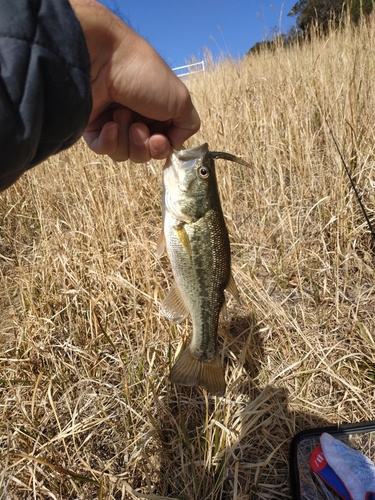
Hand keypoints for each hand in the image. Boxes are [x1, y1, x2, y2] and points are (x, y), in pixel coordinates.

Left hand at [69, 0, 199, 161]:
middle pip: (144, 154)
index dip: (161, 149)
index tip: (158, 139)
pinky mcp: (92, 127)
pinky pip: (103, 149)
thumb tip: (176, 143)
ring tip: (122, 114)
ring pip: (124, 154)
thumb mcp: (180, 99)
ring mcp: (113, 123)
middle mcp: (137, 118)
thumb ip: (188, 125)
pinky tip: (109, 125)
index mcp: (158, 112)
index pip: (162, 146)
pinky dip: (109, 141)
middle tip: (138, 127)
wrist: (104, 59)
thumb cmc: (145, 75)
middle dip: (143, 145)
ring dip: (126, 139)